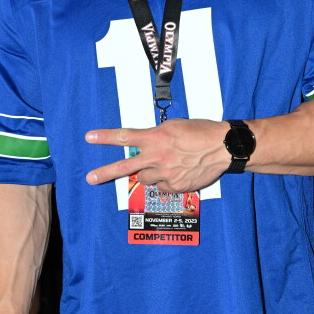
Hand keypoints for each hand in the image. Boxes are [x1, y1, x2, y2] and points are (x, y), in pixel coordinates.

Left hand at [85, 118, 229, 192]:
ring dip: (148, 172)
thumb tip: (145, 145)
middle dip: (105, 172)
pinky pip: (162, 187)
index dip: (105, 137)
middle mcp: (157, 156)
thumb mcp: (175, 127)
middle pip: (124, 166)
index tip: (89, 137)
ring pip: (145, 178)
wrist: (224, 147)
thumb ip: (156, 136)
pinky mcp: (176, 186)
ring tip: (164, 164)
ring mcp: (166, 173)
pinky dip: (166, 181)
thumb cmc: (201, 132)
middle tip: (90, 178)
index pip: (124, 137)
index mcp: (156, 137)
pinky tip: (178, 172)